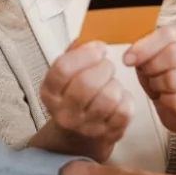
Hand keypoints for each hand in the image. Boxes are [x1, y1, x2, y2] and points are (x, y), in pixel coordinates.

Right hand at [36, 41, 133, 160]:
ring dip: (114, 84)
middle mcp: (65, 112)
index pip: (63, 68)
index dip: (85, 54)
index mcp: (50, 92)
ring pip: (109, 97)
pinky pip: (123, 110)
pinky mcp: (108, 134)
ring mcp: (86, 126)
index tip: (99, 48)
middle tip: (106, 66)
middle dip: (104, 67)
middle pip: (87, 83)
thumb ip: (74, 53)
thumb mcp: (64, 76)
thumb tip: (89, 38)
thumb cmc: (73, 97)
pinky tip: (118, 98)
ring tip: (110, 83)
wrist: (77, 136)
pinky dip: (125, 99)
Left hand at [124, 27, 175, 147]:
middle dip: (152, 66)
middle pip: (173, 54)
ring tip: (157, 86)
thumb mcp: (154, 58)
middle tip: (147, 74)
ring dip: (158, 84)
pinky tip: (165, 99)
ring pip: (174, 78)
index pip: (169, 34)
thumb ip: (145, 50)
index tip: (128, 59)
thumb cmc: (168, 76)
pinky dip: (166, 101)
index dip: (145, 46)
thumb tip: (130, 56)